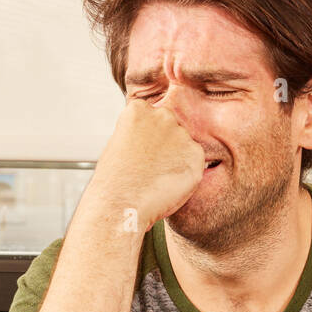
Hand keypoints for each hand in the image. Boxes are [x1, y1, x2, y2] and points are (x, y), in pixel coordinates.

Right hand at [94, 96, 205, 227]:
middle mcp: (162, 116)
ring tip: (157, 178)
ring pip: (184, 145)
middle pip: (171, 127)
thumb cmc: (115, 180)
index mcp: (139, 109)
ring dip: (176, 159)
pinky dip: (186, 173)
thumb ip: (140, 133)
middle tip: (152, 167)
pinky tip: (168, 183)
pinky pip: (195, 162)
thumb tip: (155, 139)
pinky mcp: (196, 154)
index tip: (142, 152)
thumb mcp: (119, 143)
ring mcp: (181, 134)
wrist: (122, 203)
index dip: (147, 138)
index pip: (152, 117)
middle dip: (165, 144)